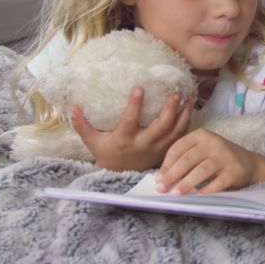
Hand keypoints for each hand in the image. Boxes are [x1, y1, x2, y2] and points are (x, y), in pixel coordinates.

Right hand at [71, 86, 193, 171]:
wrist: (120, 175)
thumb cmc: (106, 154)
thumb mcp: (92, 141)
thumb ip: (82, 124)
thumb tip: (72, 106)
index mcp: (124, 139)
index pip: (130, 121)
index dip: (135, 105)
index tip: (139, 87)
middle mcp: (144, 144)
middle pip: (161, 127)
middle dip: (170, 110)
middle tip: (175, 92)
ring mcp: (158, 148)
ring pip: (176, 130)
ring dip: (185, 113)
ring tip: (190, 96)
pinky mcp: (167, 150)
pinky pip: (181, 135)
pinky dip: (188, 121)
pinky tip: (191, 106)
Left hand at [155, 128, 264, 194]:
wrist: (248, 163)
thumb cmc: (217, 158)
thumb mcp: (201, 151)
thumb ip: (183, 160)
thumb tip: (161, 178)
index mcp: (201, 135)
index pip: (178, 148)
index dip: (166, 164)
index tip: (158, 179)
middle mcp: (214, 142)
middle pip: (188, 159)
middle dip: (172, 175)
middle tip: (162, 189)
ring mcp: (226, 156)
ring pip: (202, 170)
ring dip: (187, 183)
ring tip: (175, 193)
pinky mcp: (235, 170)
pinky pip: (218, 182)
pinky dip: (207, 190)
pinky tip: (197, 196)